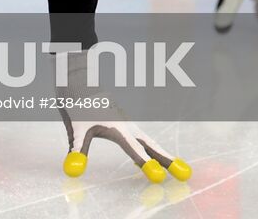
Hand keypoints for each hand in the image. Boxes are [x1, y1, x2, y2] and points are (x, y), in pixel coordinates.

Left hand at [59, 107, 191, 183]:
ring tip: (174, 166)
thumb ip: (77, 150)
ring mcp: (125, 122)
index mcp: (117, 128)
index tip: (158, 177)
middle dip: (166, 160)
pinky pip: (139, 136)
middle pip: (150, 145)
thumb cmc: (77, 103)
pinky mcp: (121, 119)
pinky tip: (146, 152)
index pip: (135, 150)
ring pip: (147, 140)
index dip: (146, 164)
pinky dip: (149, 146)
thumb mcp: (76, 129)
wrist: (77, 79)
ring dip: (160, 153)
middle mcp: (125, 125)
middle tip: (184, 173)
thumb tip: (73, 171)